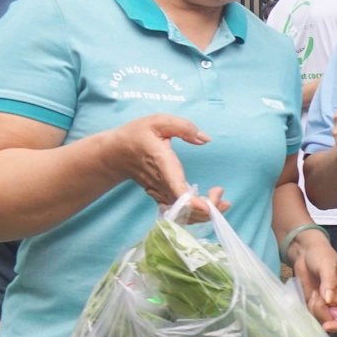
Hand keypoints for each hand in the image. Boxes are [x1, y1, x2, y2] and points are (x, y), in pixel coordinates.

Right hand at [98, 115, 223, 219]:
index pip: (176, 189)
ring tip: (222, 200)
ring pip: (183, 214)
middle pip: (184, 208)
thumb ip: (184, 128)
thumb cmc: (136, 135)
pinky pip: (179, 213)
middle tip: (220, 192)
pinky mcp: (161, 197)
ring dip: (205, 213)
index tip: (208, 207)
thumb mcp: (158, 122)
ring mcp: (160, 193)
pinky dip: (196, 213)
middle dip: (208, 207)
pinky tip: (209, 203)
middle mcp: (161, 183)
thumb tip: (205, 139)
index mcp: (162, 163)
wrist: (114, 154)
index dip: (192, 202)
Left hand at [288, 230, 336, 332]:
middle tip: (315, 299)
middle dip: (322, 314)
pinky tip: (307, 295)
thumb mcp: (327, 265)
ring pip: (319, 318)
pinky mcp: (311, 302)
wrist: (304, 251)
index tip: (327, 326)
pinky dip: (305, 309)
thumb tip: (329, 300)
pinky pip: (309, 313)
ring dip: (313, 309)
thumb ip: (328, 282)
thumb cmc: (321, 255)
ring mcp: (323, 303)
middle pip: (332, 320)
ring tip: (312, 292)